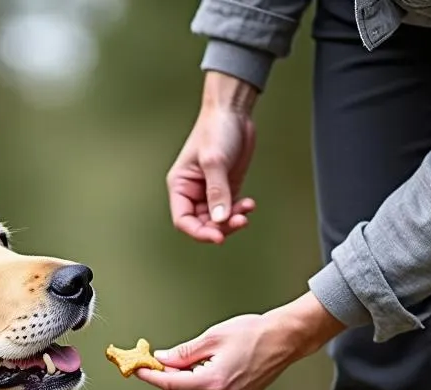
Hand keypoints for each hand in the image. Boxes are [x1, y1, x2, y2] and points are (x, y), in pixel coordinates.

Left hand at [136, 294, 344, 389]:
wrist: (284, 340)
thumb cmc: (255, 334)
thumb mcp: (213, 337)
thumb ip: (184, 352)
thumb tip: (163, 359)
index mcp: (213, 382)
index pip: (170, 384)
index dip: (150, 376)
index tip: (138, 369)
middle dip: (165, 379)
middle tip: (162, 360)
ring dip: (179, 387)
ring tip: (185, 364)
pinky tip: (198, 373)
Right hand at [167, 71, 257, 243]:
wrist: (233, 110)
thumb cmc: (216, 129)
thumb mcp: (214, 161)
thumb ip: (217, 192)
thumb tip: (220, 220)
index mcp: (180, 186)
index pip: (183, 220)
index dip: (199, 232)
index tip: (217, 236)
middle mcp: (193, 193)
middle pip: (202, 224)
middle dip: (220, 227)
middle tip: (238, 222)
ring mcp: (210, 192)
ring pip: (218, 220)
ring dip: (232, 220)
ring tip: (246, 211)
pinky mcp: (227, 188)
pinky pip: (231, 210)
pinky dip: (240, 211)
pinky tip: (250, 205)